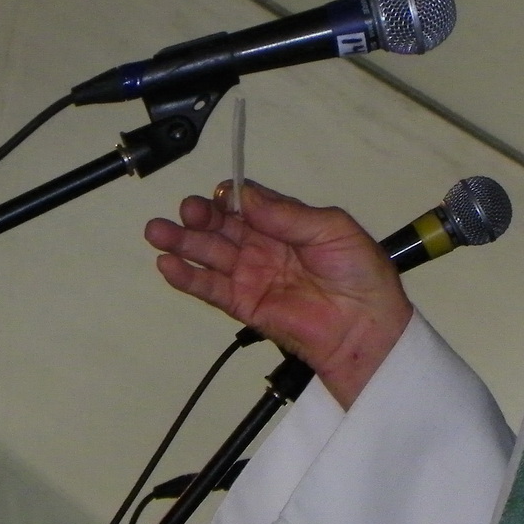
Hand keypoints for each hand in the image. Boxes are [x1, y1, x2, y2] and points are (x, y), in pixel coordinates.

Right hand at [143, 181, 411, 404]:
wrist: (367, 328)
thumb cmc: (359, 273)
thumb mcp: (332, 228)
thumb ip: (287, 214)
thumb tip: (244, 195)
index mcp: (286, 223)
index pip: (246, 203)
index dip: (229, 196)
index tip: (221, 194)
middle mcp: (263, 246)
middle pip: (221, 225)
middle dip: (200, 216)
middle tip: (187, 210)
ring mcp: (250, 276)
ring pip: (209, 254)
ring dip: (182, 242)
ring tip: (157, 232)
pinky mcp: (244, 306)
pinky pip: (210, 289)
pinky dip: (187, 278)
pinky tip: (168, 266)